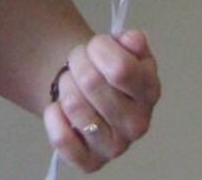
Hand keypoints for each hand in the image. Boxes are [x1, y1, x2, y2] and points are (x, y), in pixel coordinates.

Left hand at [43, 30, 159, 171]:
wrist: (85, 90)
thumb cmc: (105, 67)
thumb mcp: (122, 47)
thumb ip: (130, 41)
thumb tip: (133, 39)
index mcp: (149, 91)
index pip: (120, 68)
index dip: (98, 48)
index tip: (94, 47)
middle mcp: (137, 124)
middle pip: (90, 82)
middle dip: (77, 63)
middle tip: (79, 64)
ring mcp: (114, 147)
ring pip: (73, 105)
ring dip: (64, 85)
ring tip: (72, 84)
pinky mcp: (89, 162)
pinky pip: (61, 138)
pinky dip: (53, 116)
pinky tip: (60, 109)